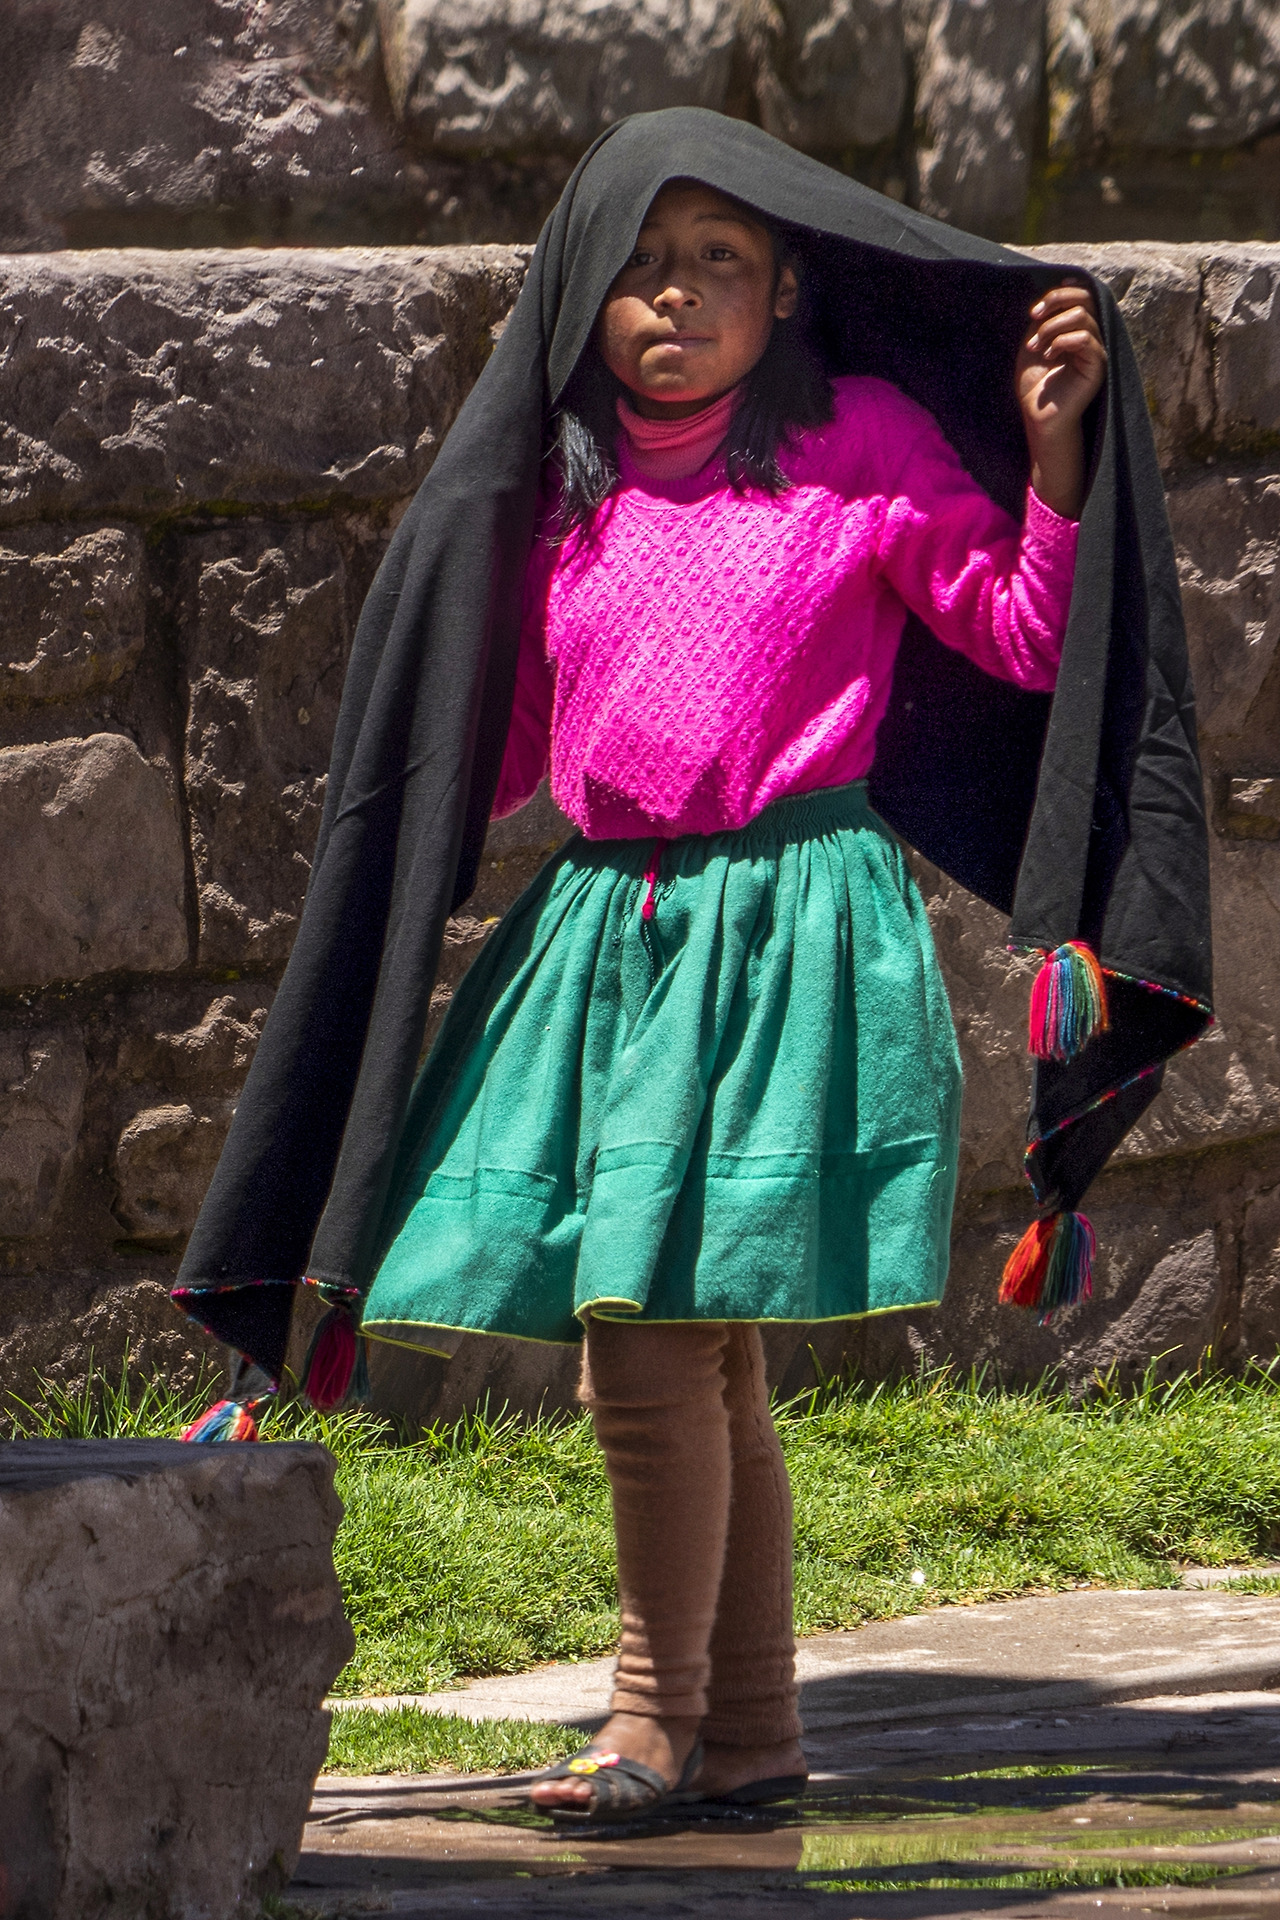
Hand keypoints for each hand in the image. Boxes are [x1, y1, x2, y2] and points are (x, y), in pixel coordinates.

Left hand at [1015, 283, 1106, 519]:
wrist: (1038, 417)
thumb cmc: (1036, 385)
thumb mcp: (1033, 344)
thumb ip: (1044, 320)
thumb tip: (1051, 295)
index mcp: (1077, 328)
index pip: (1080, 295)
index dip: (1060, 291)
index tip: (1035, 310)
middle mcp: (1091, 336)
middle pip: (1086, 297)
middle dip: (1057, 300)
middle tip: (1034, 316)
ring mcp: (1097, 350)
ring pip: (1083, 316)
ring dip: (1052, 327)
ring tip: (1037, 347)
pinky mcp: (1098, 366)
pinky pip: (1085, 338)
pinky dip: (1062, 341)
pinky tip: (1049, 355)